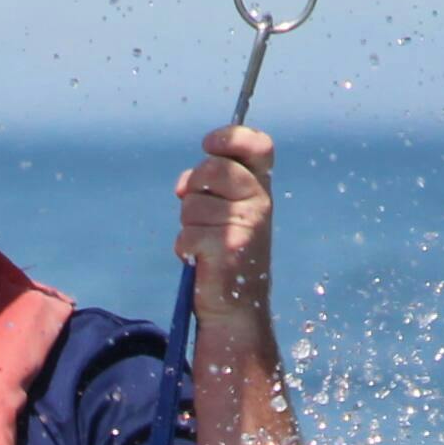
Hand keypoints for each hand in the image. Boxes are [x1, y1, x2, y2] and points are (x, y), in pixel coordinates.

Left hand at [176, 124, 275, 320]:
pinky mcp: (228, 247)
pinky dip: (185, 249)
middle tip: (202, 215)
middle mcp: (260, 202)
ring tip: (206, 244)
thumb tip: (183, 186)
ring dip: (188, 225)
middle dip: (194, 188)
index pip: (258, 146)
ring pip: (192, 204)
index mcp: (260, 188)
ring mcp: (247, 224)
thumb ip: (204, 187)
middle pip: (211, 168)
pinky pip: (187, 234)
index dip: (232, 137)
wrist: (235, 307)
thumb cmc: (223, 253)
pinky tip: (201, 261)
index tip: (209, 144)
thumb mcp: (220, 212)